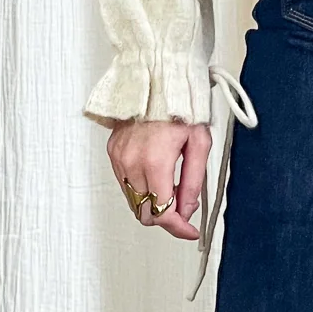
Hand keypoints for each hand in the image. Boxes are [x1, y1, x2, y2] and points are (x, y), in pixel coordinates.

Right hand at [105, 118, 211, 242]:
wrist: (157, 80)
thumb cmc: (181, 106)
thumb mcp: (200, 143)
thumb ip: (194, 182)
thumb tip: (188, 209)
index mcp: (156, 162)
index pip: (163, 214)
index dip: (179, 228)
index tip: (190, 232)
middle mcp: (132, 164)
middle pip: (145, 213)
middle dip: (166, 216)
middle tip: (183, 204)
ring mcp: (119, 159)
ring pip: (133, 201)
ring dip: (152, 202)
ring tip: (171, 185)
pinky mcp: (113, 153)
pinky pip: (124, 184)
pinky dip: (140, 187)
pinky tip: (155, 174)